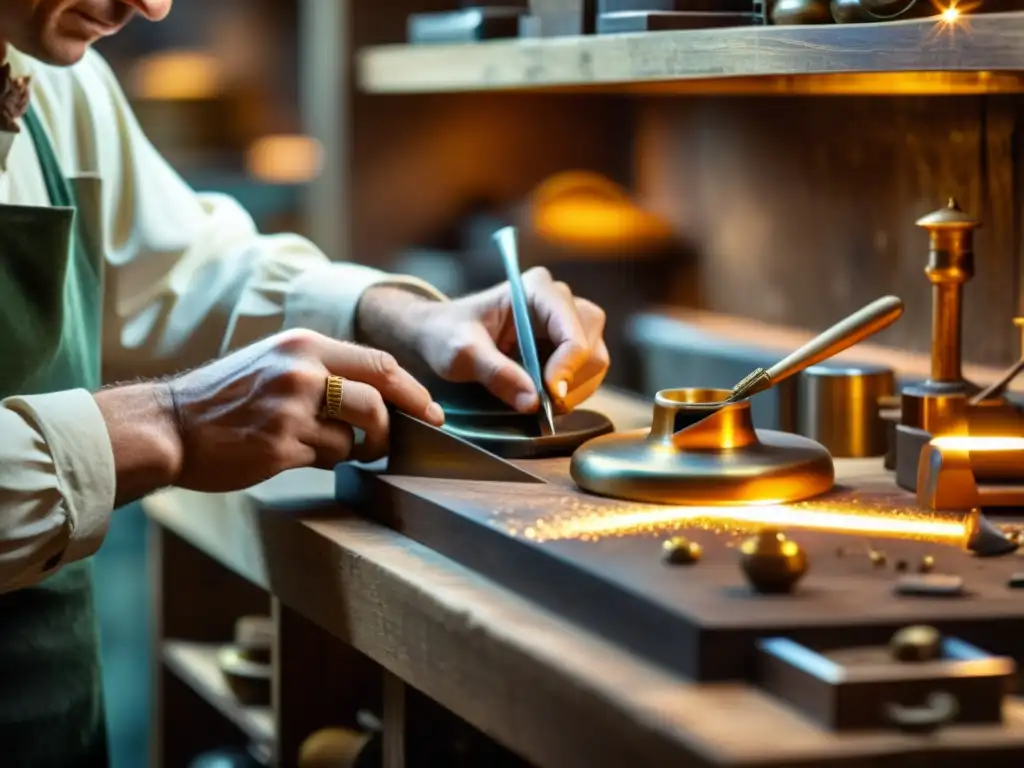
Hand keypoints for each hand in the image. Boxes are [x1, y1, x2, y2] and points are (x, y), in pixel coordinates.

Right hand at [97, 329, 443, 499]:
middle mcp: (301, 372)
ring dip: (352, 449)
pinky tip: (295, 454)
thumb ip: (325, 370)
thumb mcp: (275, 362)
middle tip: (391, 443)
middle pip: (378, 400)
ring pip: (355, 436)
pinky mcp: (281, 446)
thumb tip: (382, 396)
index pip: (379, 364)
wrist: (170, 424)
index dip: (413, 391)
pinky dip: (324, 461)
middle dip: (394, 427)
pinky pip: (328, 458)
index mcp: (304, 346)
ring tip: (327, 447)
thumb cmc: (226, 397)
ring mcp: (291, 410)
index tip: (432, 412)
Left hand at [357, 269, 609, 412]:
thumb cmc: (446, 333)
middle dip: (574, 379)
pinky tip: (544, 398)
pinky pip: (586, 371)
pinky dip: (571, 391)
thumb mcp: (461, 353)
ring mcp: (565, 322)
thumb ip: (495, 373)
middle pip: (592, 343)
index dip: (567, 365)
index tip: (548, 395)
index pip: (572, 329)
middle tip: (546, 404)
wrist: (439, 334)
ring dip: (575, 389)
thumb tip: (533, 401)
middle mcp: (557, 300)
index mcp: (535, 289)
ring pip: (595, 360)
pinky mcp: (564, 344)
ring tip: (543, 404)